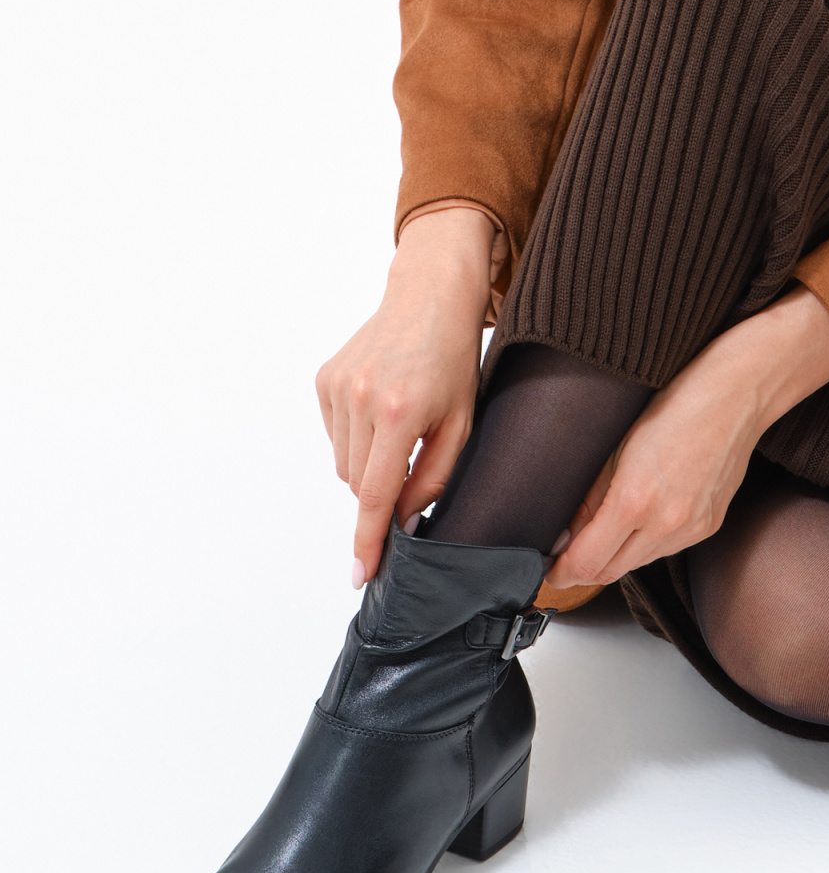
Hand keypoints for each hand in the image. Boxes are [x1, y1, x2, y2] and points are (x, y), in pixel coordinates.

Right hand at [315, 207, 495, 586]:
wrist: (429, 298)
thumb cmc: (453, 361)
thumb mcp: (460, 423)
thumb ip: (433, 478)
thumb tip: (405, 523)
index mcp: (400, 413)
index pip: (378, 494)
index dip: (370, 540)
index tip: (361, 574)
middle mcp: (361, 400)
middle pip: (360, 484)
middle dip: (384, 490)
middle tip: (413, 460)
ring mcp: (336, 388)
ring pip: (344, 464)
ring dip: (370, 464)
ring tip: (401, 427)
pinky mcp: (324, 380)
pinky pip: (335, 436)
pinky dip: (356, 438)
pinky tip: (382, 410)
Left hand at [542, 283, 828, 587]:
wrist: (738, 392)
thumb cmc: (675, 402)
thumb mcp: (614, 444)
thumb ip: (586, 497)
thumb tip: (563, 533)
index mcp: (635, 501)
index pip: (587, 563)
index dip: (560, 571)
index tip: (548, 568)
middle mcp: (667, 524)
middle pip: (610, 573)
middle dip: (583, 568)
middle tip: (565, 553)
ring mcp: (692, 528)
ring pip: (638, 563)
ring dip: (615, 555)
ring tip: (602, 529)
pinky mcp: (709, 525)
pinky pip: (666, 548)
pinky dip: (645, 542)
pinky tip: (640, 516)